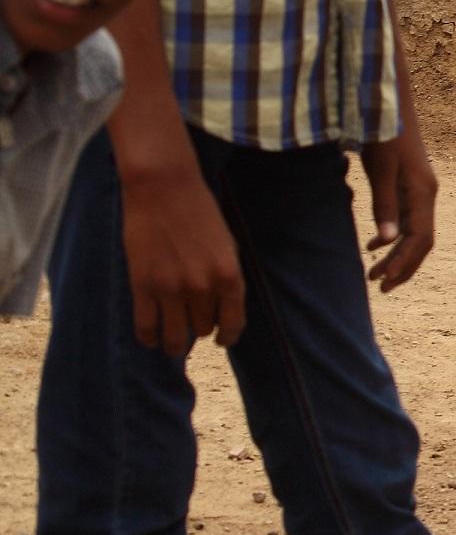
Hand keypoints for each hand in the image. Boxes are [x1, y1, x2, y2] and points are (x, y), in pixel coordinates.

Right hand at [119, 155, 243, 354]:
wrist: (164, 189)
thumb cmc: (200, 213)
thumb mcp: (227, 245)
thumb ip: (225, 277)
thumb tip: (221, 308)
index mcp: (229, 276)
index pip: (233, 323)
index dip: (228, 336)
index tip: (222, 340)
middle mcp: (202, 287)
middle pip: (202, 328)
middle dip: (200, 330)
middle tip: (192, 326)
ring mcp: (171, 288)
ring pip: (176, 336)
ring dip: (176, 344)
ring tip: (173, 345)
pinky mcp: (142, 285)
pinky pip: (146, 327)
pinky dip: (149, 338)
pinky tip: (151, 338)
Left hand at [361, 126, 437, 290]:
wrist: (388, 103)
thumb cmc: (383, 133)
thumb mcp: (380, 169)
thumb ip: (384, 204)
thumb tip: (388, 242)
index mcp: (423, 193)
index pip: (420, 239)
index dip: (403, 263)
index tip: (382, 280)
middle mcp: (427, 194)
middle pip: (422, 242)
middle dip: (402, 267)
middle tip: (378, 286)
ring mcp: (420, 190)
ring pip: (415, 234)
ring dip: (397, 256)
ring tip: (374, 273)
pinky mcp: (410, 186)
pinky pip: (409, 221)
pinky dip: (394, 238)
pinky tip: (373, 244)